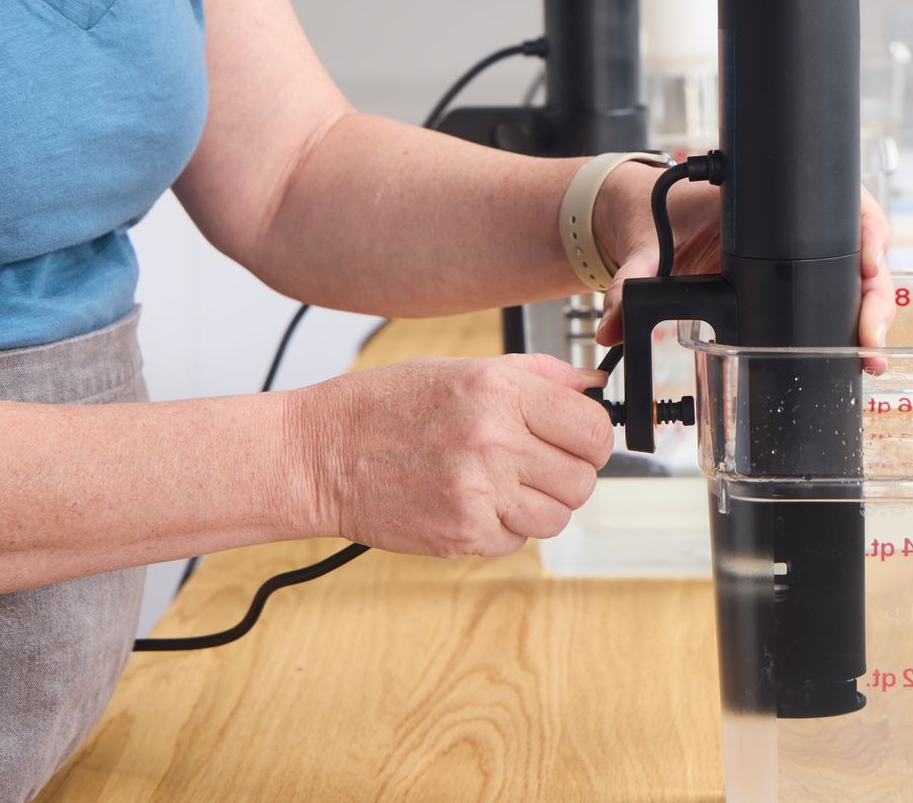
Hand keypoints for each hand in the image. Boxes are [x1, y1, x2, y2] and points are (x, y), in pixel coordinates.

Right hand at [292, 353, 613, 557]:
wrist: (319, 455)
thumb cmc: (384, 407)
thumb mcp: (462, 370)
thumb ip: (537, 375)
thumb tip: (591, 386)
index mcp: (500, 391)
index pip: (593, 428)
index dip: (591, 437)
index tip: (578, 440)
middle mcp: (495, 440)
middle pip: (584, 478)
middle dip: (568, 474)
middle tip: (537, 465)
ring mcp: (480, 492)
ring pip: (558, 516)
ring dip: (538, 505)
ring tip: (501, 484)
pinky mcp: (463, 533)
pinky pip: (518, 541)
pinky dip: (503, 528)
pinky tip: (471, 502)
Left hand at [593, 164, 894, 349]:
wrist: (644, 218)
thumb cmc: (655, 216)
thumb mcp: (645, 244)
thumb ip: (630, 278)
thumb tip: (612, 322)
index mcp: (767, 198)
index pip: (838, 203)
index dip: (866, 233)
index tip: (869, 265)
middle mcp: (794, 221)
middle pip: (860, 247)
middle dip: (875, 292)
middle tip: (870, 335)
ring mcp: (799, 250)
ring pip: (856, 276)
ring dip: (870, 314)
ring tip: (869, 357)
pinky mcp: (794, 277)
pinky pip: (835, 294)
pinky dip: (851, 322)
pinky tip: (859, 356)